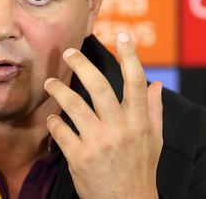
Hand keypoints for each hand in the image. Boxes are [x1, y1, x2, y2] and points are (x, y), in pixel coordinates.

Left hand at [43, 32, 162, 198]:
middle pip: (99, 86)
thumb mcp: (153, 141)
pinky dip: (53, 122)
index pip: (136, 81)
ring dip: (58, 90)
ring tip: (49, 84)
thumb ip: (154, 111)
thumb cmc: (140, 171)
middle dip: (81, 64)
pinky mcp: (79, 157)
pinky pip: (60, 130)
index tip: (123, 34)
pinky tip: (53, 120)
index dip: (131, 55)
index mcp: (140, 122)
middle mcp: (120, 129)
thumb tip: (156, 84)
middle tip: (68, 52)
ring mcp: (98, 142)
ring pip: (73, 105)